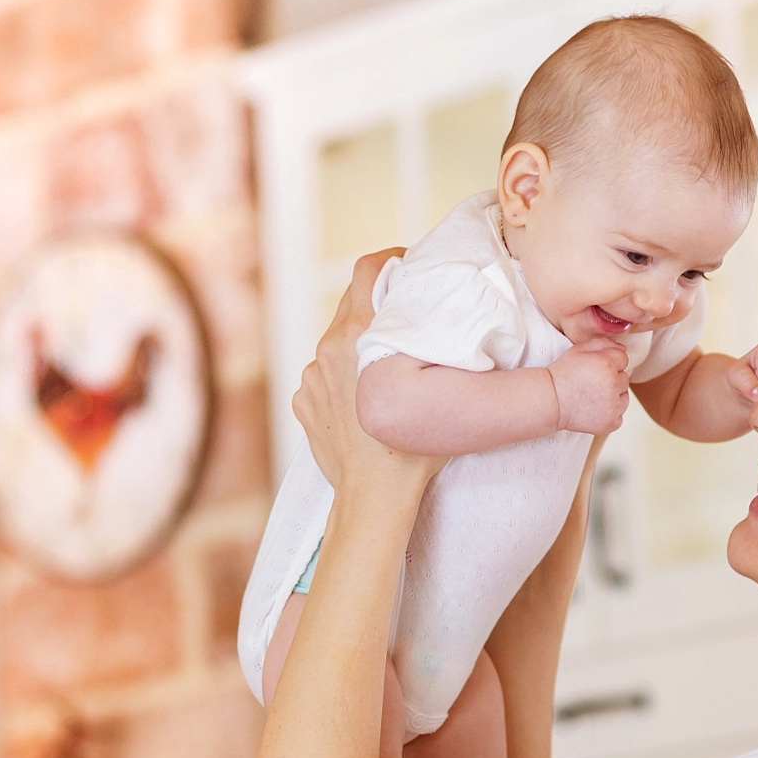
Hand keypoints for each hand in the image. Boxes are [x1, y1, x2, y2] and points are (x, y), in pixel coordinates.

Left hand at [293, 249, 445, 495]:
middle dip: (379, 303)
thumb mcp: (439, 386)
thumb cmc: (413, 449)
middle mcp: (328, 348)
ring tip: (388, 370)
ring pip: (338, 341)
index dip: (390, 260)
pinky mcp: (304, 399)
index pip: (367, 269)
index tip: (408, 268)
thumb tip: (453, 318)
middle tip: (408, 316)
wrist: (374, 497)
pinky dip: (345, 378)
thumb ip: (438, 344)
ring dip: (362, 345)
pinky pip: (325, 374)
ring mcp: (312, 375)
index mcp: (358, 335)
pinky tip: (366, 402)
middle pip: (351, 301)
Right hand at [549, 338, 630, 433]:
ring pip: (624, 397)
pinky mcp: (611, 422)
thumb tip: (623, 349)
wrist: (549, 401)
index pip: (623, 359)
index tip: (595, 369)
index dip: (608, 362)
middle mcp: (613, 385)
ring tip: (593, 396)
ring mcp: (613, 406)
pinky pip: (619, 415)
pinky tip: (594, 409)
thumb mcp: (578, 350)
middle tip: (591, 383)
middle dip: (612, 379)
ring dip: (614, 396)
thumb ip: (603, 344)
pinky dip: (610, 413)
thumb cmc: (562, 375)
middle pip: (624, 378)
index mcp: (607, 364)